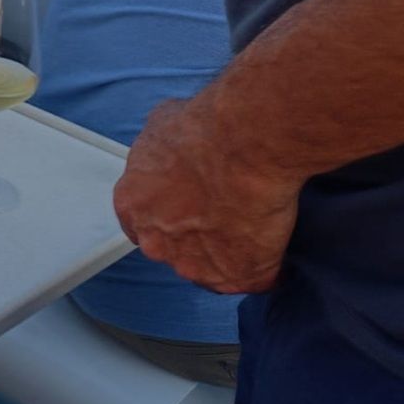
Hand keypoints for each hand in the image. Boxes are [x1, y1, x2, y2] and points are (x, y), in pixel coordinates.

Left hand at [113, 96, 301, 293]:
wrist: (244, 145)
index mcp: (132, 207)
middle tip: (223, 213)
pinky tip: (271, 241)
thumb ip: (157, 151)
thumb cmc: (202, 130)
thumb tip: (170, 147)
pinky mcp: (237, 277)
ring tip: (251, 224)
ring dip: (227, 253)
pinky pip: (252, 278)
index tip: (188, 208)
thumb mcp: (159, 125)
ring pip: (211, 269)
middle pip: (173, 250)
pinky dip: (264, 265)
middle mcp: (155, 243)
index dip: (168, 217)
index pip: (142, 224)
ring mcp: (195, 266)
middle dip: (194, 237)